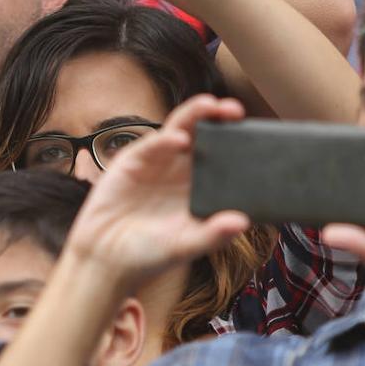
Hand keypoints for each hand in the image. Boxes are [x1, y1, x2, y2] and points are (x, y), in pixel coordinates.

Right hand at [64, 95, 249, 292]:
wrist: (107, 259)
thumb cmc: (150, 253)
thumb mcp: (185, 245)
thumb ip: (213, 234)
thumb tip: (243, 222)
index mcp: (199, 185)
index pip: (223, 154)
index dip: (237, 141)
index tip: (257, 134)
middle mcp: (180, 168)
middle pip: (203, 133)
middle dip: (219, 117)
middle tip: (235, 109)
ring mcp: (156, 162)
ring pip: (179, 129)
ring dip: (193, 114)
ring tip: (209, 105)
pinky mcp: (131, 161)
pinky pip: (151, 145)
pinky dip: (164, 140)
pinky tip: (179, 140)